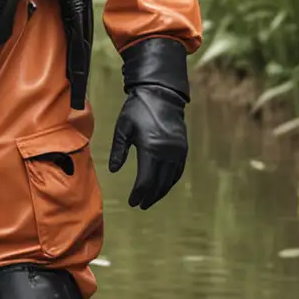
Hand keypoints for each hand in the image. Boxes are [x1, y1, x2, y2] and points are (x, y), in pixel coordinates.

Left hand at [107, 38, 189, 208]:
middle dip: (149, 196)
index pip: (145, 179)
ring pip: (170, 179)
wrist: (161, 93)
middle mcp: (168, 152)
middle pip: (159, 183)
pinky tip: (163, 187)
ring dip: (160, 192)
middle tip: (140, 205)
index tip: (132, 202)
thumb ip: (119, 150)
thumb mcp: (123, 128)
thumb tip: (115, 171)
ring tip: (150, 200)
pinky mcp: (183, 147)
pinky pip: (178, 171)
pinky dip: (170, 181)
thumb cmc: (137, 109)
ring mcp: (178, 150)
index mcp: (151, 147)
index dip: (139, 194)